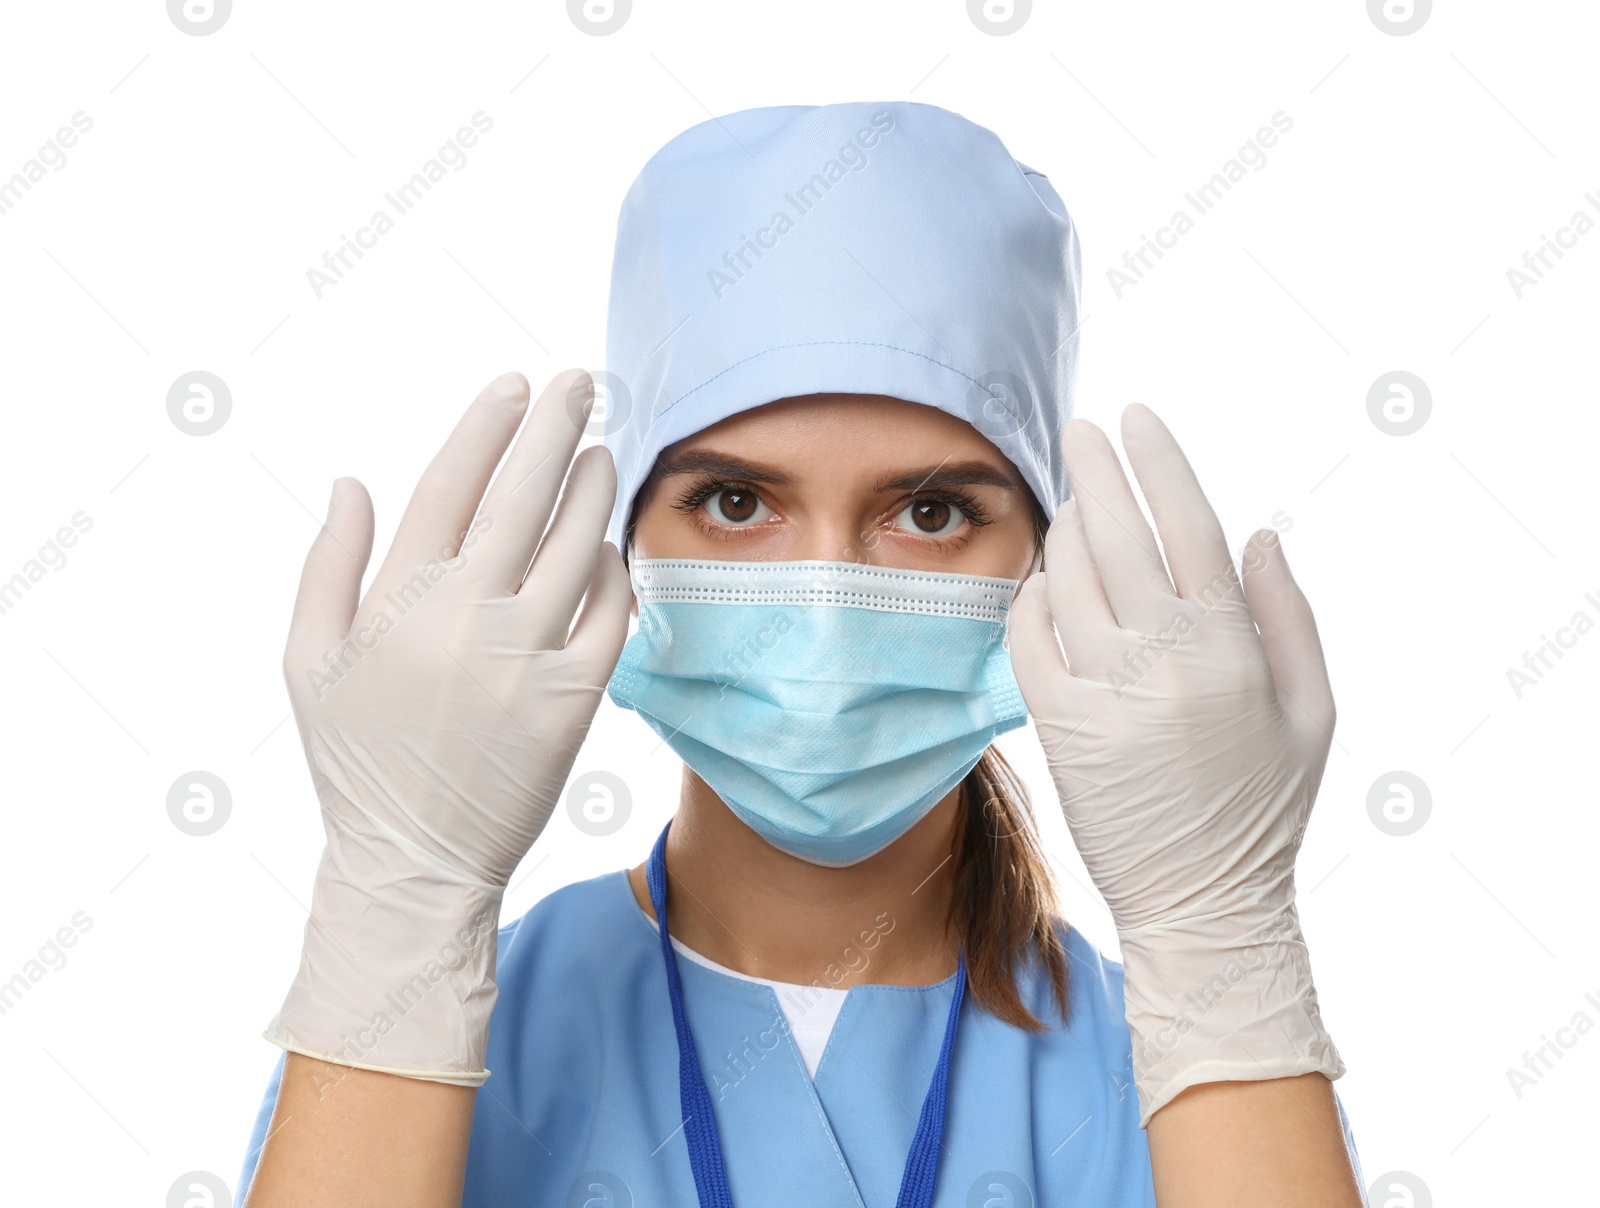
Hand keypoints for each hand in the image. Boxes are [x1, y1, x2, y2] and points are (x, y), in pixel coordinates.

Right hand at [265, 369, 631, 1083]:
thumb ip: (329, 566)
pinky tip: (608, 542)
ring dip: (592, 486)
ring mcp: (527, 657)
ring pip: (574, 545)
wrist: (414, 863)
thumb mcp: (308, 662)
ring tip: (601, 447)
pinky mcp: (575, 699)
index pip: (448, 485)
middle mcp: (467, 619)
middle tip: (579, 380)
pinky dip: (612, 569)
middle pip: (521, 496)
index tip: (510, 385)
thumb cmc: (355, 761)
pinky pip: (609, 612)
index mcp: (399, 602)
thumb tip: (351, 480)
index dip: (485, 427)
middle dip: (553, 426)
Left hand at [1007, 404, 1343, 1125]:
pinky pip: (1028, 639)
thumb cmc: (1263, 807)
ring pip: (1069, 579)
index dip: (1160, 462)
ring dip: (1066, 531)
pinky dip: (1029, 599)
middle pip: (1119, 535)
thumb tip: (1256, 530)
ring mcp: (1106, 693)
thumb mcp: (1311, 712)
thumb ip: (1289, 615)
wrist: (1203, 904)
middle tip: (1081, 428)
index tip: (1138, 417)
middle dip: (1097, 468)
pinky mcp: (1059, 728)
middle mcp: (1165, 660)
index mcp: (1233, 648)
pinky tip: (1041, 583)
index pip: (1190, 525)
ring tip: (1074, 508)